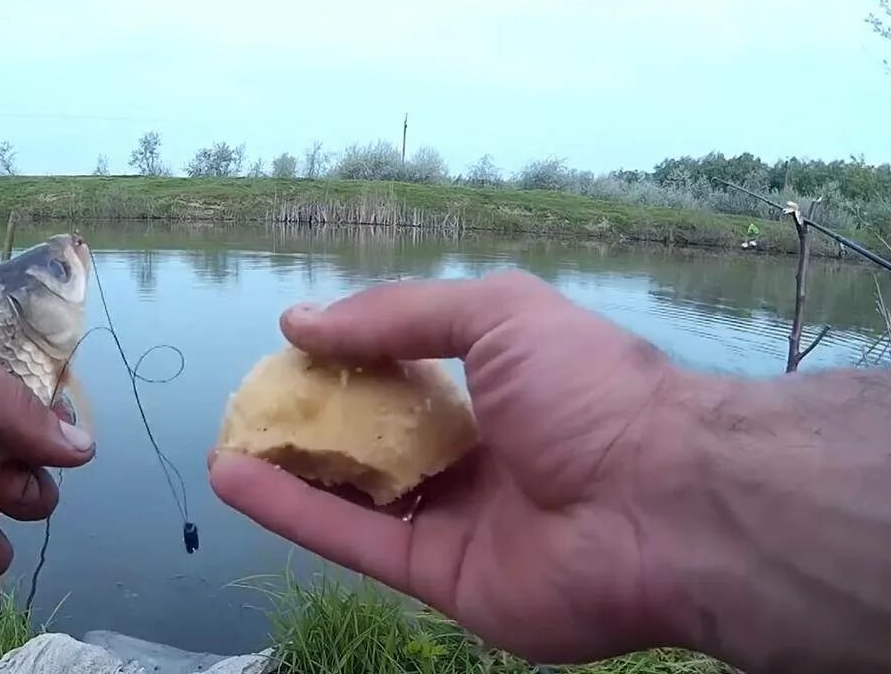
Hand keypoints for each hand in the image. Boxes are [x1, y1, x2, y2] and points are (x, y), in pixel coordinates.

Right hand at [210, 270, 680, 661]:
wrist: (663, 504)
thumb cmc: (590, 391)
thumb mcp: (497, 314)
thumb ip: (397, 314)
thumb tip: (301, 319)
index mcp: (504, 388)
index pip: (411, 372)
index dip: (352, 360)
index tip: (294, 348)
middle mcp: (480, 455)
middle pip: (379, 436)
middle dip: (315, 418)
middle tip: (252, 401)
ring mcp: (460, 519)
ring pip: (358, 493)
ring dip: (290, 467)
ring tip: (227, 440)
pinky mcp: (442, 577)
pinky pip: (356, 541)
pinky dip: (292, 512)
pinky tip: (235, 479)